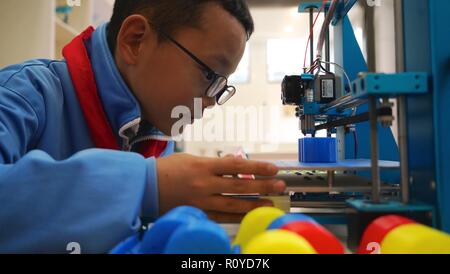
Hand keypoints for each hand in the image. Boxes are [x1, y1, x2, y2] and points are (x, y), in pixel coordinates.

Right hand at [156, 153, 285, 222]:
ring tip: (270, 203)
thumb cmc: (168, 169)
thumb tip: (236, 164)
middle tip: (280, 186)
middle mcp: (205, 184)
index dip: (258, 167)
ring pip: (233, 204)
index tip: (273, 168)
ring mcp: (202, 201)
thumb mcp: (191, 158)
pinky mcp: (197, 213)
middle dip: (263, 186)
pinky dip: (236, 217)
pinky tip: (248, 215)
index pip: (237, 165)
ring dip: (254, 204)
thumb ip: (215, 163)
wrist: (145, 187)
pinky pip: (221, 217)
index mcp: (204, 166)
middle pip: (240, 186)